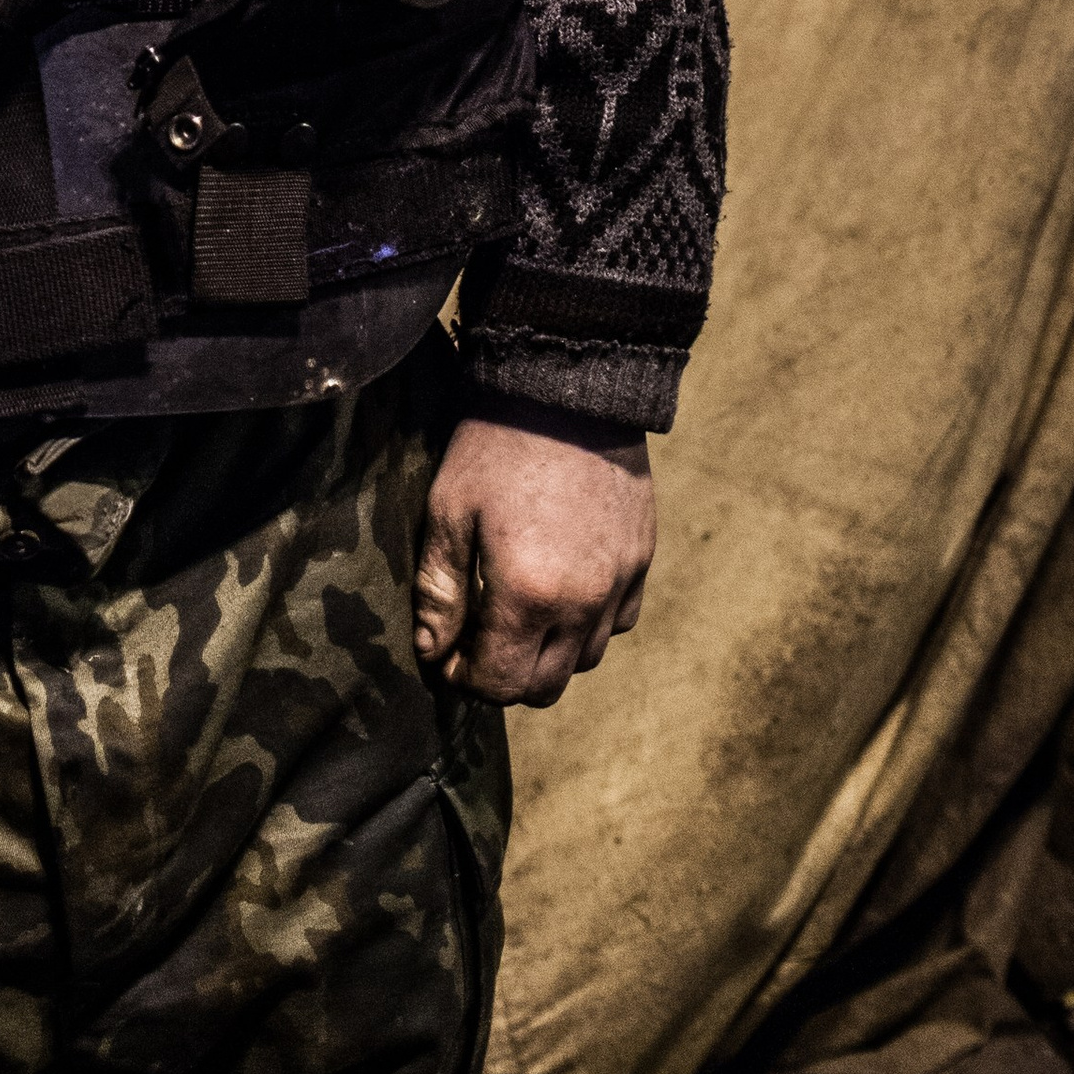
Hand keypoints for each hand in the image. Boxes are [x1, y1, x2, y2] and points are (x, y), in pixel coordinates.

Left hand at [414, 414, 654, 705]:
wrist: (567, 387)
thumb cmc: (496, 445)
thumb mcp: (449, 510)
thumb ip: (440, 589)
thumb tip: (432, 650)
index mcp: (528, 595)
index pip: (499, 683)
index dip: (465, 681)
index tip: (446, 657)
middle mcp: (582, 604)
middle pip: (545, 686)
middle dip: (505, 677)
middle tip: (477, 643)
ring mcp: (619, 584)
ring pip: (585, 660)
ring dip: (549, 654)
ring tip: (518, 616)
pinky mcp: (642, 561)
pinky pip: (619, 622)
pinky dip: (590, 625)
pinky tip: (562, 592)